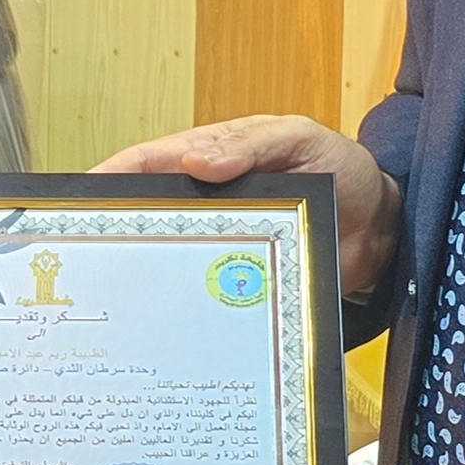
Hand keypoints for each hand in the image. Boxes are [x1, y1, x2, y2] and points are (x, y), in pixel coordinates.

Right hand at [96, 114, 402, 297]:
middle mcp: (210, 202)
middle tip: (82, 256)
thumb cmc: (344, 168)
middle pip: (151, 216)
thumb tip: (195, 158)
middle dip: (115, 232)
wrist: (386, 227)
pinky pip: (205, 291)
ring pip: (172, 257)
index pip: (151, 162)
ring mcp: (223, 244)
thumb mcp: (301, 139)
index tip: (78, 196)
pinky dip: (184, 304)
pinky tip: (163, 324)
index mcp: (215, 157)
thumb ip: (253, 145)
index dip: (111, 177)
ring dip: (145, 274)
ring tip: (110, 298)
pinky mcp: (242, 282)